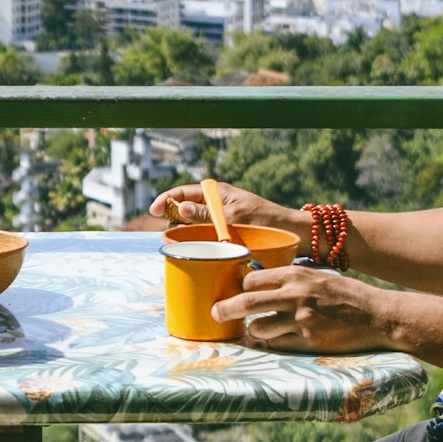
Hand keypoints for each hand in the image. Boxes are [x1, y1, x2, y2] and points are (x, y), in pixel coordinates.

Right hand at [150, 180, 300, 233]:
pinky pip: (203, 234)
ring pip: (192, 224)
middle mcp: (215, 203)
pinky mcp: (223, 231)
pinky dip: (196, 240)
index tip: (153, 210)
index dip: (166, 199)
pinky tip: (194, 249)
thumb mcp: (235, 216)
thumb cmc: (265, 219)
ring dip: (185, 232)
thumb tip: (181, 209)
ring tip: (181, 244)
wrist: (289, 231)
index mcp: (216, 192)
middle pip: (184, 209)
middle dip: (173, 219)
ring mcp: (218, 217)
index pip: (183, 192)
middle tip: (170, 234)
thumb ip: (207, 214)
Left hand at [224, 263, 390, 354]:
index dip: (240, 288)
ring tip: (259, 331)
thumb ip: (290, 281)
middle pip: (246, 302)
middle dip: (225, 309)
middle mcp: (296, 295)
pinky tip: (277, 341)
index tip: (235, 294)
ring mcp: (301, 319)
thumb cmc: (345, 295)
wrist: (377, 316)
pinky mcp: (309, 341)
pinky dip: (273, 343)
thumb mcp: (317, 276)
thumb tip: (257, 286)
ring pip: (259, 328)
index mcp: (296, 274)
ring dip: (254, 331)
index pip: (252, 280)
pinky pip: (278, 345)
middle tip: (215, 314)